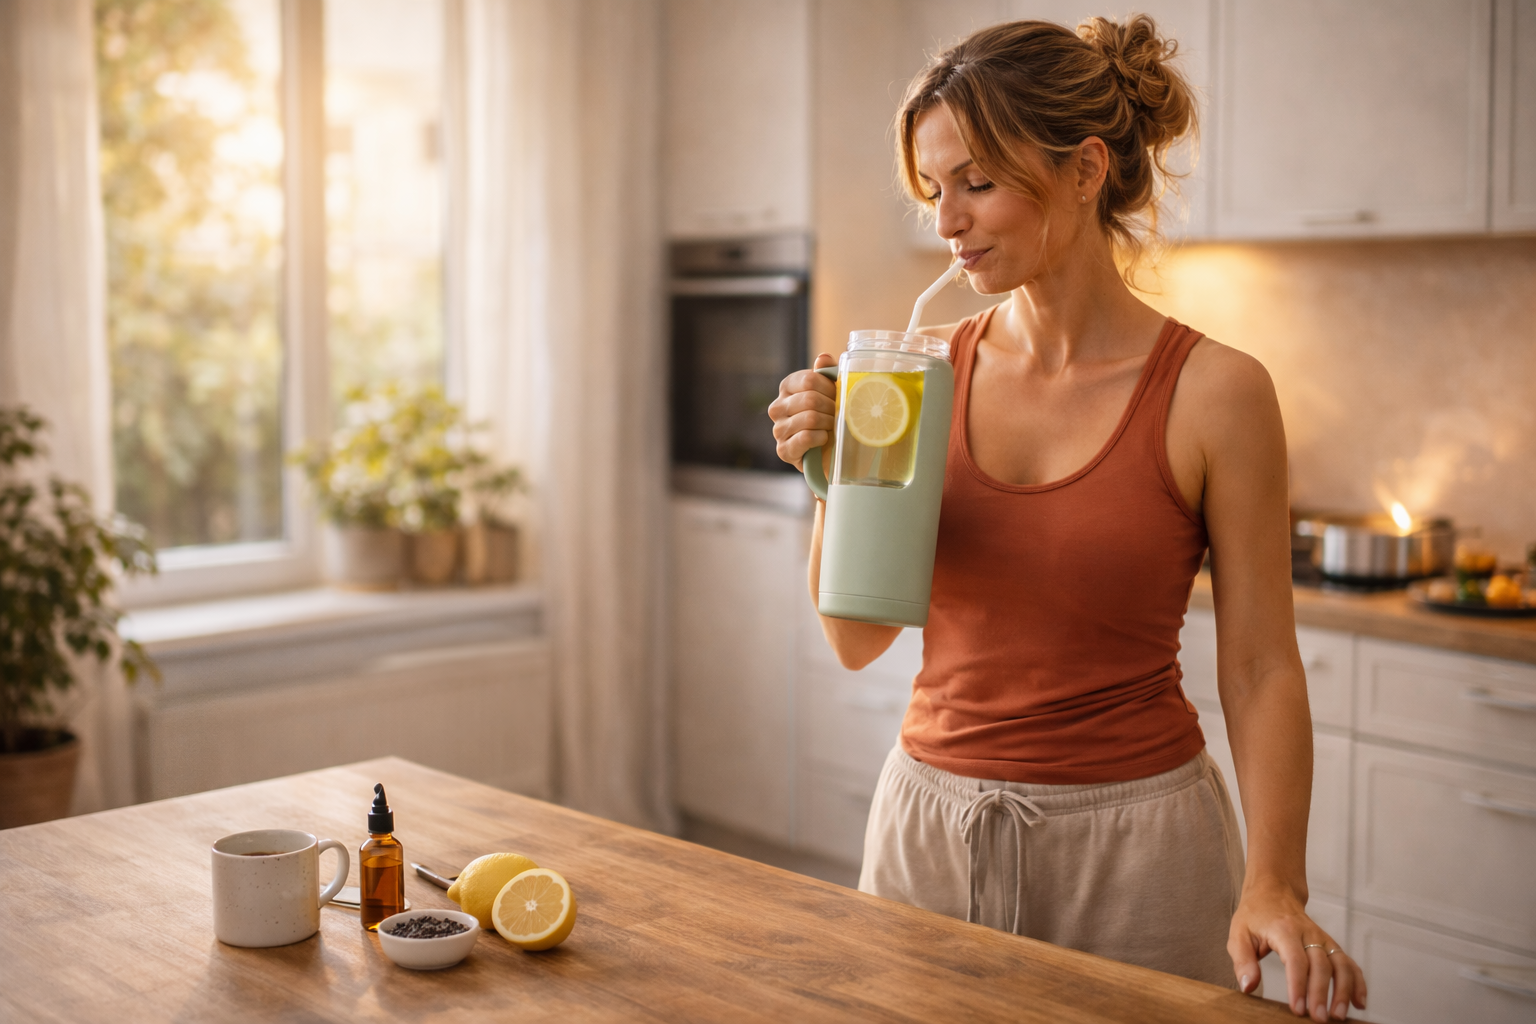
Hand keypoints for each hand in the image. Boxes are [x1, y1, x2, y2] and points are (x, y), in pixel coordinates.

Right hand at [767, 353, 836, 470]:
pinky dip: (821, 438)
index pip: (808, 380)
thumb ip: (827, 374)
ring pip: (809, 418)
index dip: (829, 388)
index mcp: (787, 388)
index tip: (838, 396)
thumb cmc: (830, 417)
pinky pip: (806, 437)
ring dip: (828, 423)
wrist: (831, 451)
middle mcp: (777, 407)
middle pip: (810, 399)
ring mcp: (778, 430)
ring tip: (833, 427)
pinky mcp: (784, 450)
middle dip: (831, 408)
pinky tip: (824, 439)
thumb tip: (823, 358)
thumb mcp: (831, 393)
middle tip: (839, 415)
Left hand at [1229, 883, 1366, 1020]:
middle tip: (1318, 1018)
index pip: (1295, 960)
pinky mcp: (1330, 945)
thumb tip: (1248, 987)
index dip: (1298, 985)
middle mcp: (1308, 933)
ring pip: (1341, 963)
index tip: (1298, 1008)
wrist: (1273, 892)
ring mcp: (1323, 938)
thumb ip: (1243, 961)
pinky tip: (1359, 1002)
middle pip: (1321, 964)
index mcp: (1284, 930)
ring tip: (1339, 1015)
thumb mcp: (1238, 934)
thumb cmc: (1254, 915)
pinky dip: (1357, 982)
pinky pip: (1348, 963)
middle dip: (1321, 993)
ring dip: (1344, 990)